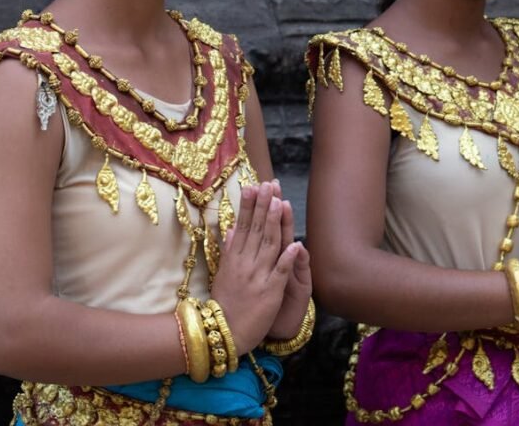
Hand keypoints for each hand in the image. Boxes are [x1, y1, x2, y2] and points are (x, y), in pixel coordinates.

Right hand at [210, 181, 302, 354]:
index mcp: (234, 259)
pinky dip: (288, 258)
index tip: (252, 186)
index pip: (242, 226)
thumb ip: (229, 251)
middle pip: (255, 230)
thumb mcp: (222, 274)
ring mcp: (258, 277)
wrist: (225, 334)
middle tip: (268, 184)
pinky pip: (280, 272)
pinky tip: (296, 243)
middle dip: (263, 206)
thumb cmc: (224, 304)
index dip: (248, 206)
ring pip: (268, 245)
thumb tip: (230, 229)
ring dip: (274, 224)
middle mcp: (245, 264)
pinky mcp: (270, 292)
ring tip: (280, 203)